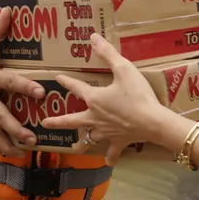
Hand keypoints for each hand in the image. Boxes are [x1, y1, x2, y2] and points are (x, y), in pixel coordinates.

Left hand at [41, 34, 168, 165]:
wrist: (153, 121)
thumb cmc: (138, 94)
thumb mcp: (124, 69)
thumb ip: (108, 53)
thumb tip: (93, 37)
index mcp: (95, 99)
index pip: (76, 88)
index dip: (66, 82)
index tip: (57, 78)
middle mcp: (96, 118)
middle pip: (73, 121)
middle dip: (58, 122)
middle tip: (45, 123)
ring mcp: (106, 132)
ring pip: (89, 139)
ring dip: (80, 143)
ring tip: (73, 148)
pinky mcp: (119, 141)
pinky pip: (112, 152)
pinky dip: (110, 157)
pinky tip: (108, 161)